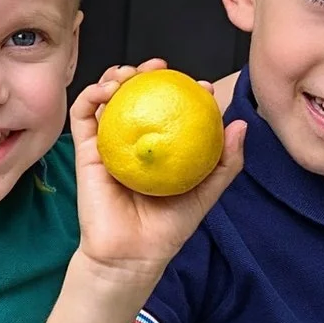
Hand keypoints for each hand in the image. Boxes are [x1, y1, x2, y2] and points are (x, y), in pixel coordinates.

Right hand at [72, 60, 246, 292]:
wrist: (131, 254)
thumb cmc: (167, 228)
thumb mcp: (206, 193)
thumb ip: (226, 162)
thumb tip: (240, 124)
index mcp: (161, 147)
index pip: (170, 109)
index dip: (183, 90)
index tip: (199, 85)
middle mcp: (134, 141)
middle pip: (136, 96)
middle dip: (145, 73)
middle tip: (160, 68)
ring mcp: (109, 144)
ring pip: (107, 99)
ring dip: (115, 77)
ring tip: (130, 73)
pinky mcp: (86, 151)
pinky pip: (83, 117)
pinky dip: (91, 96)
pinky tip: (107, 89)